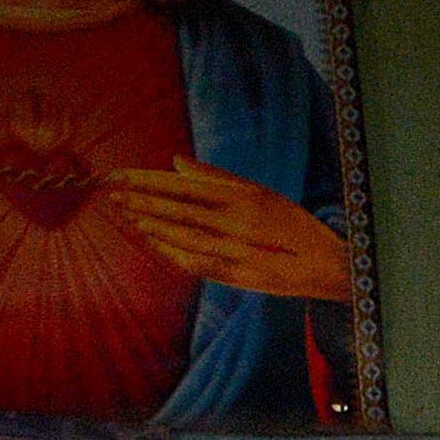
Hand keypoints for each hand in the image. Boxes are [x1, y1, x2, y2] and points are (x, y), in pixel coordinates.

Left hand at [102, 160, 355, 300]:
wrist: (329, 267)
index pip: (184, 186)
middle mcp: (236, 223)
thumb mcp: (261, 192)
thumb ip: (218, 177)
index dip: (149, 181)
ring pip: (182, 236)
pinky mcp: (237, 277)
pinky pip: (195, 263)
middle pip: (179, 210)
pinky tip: (151, 243)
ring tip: (125, 215)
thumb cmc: (293, 226)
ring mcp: (236, 252)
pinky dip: (171, 252)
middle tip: (111, 193)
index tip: (121, 176)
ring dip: (151, 225)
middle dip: (142, 201)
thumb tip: (176, 162)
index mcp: (242, 198)